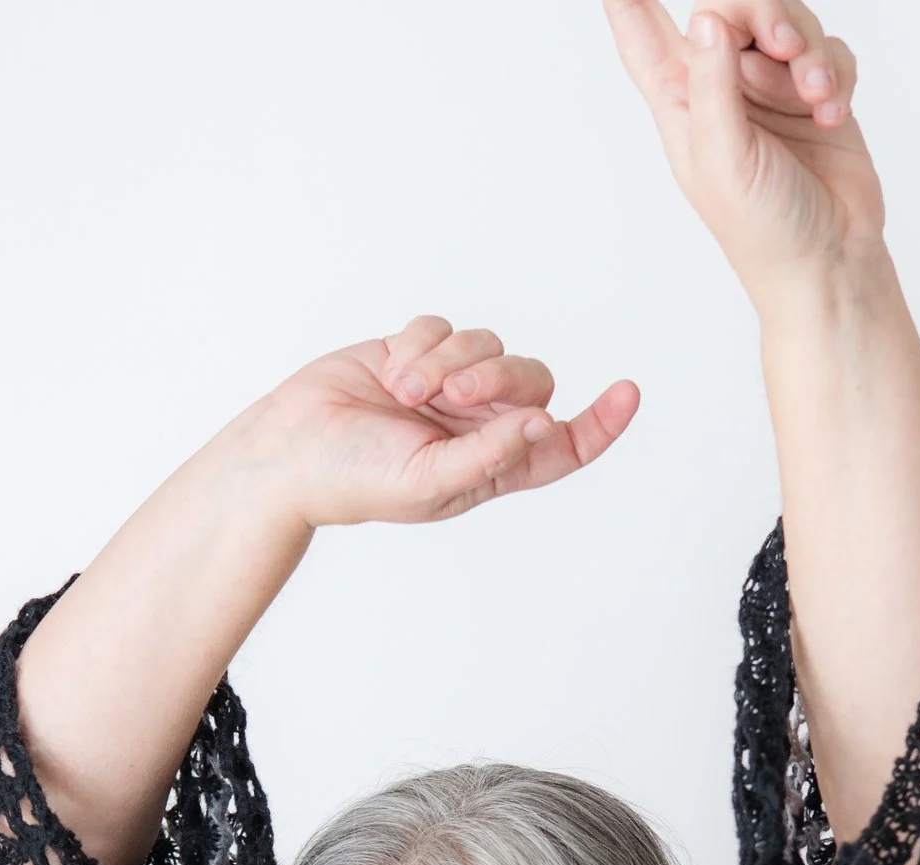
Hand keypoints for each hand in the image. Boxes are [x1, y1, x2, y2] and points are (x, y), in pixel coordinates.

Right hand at [246, 316, 639, 529]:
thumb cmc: (357, 482)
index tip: (628, 391)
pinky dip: (420, 344)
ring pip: (488, 345)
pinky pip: (444, 326)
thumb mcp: (429, 483)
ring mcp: (449, 384)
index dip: (602, 422)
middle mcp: (481, 424)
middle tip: (450, 393)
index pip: (566, 445)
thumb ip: (490, 457)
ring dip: (447, 361)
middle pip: (531, 380)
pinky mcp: (416, 351)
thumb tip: (545, 424)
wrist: (290, 450)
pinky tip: (390, 372)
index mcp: (496, 465)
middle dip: (496, 378)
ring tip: (402, 390)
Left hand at [603, 0, 882, 297]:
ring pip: (788, 20)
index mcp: (680, 99)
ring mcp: (772, 87)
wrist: (830, 260)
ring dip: (809, 53)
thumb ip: (712, 84)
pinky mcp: (817, 94)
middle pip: (730, 5)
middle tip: (782, 43)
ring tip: (816, 98)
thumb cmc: (763, 228)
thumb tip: (707, 19)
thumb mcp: (723, 158)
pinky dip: (835, 75)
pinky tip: (831, 115)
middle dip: (762, 12)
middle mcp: (722, 84)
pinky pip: (829, 51)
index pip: (640, 30)